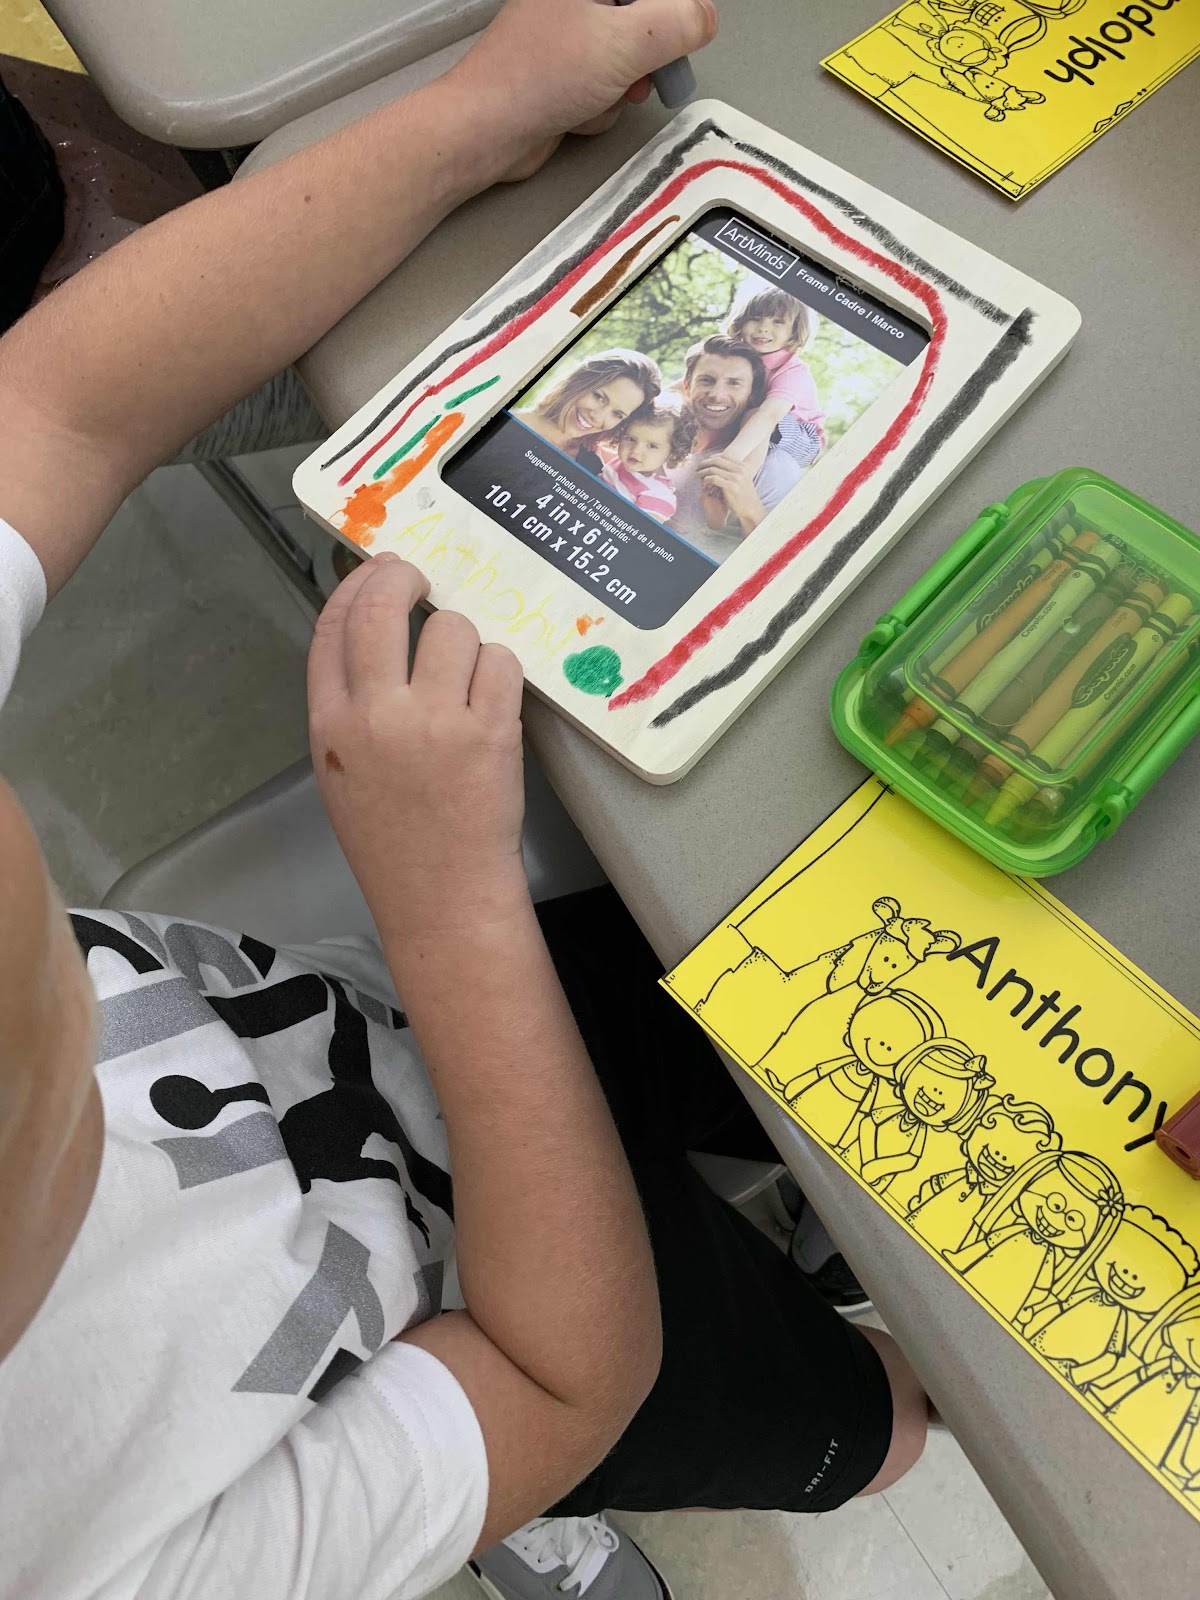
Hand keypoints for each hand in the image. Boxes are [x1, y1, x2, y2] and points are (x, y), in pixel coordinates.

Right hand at [308, 556, 528, 940]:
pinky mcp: (489, 732)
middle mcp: (376, 715)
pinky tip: (493, 698)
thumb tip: (380, 634)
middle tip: (421, 580)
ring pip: (452, 629)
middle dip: (401, 577)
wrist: (441, 897)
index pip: (332, 627)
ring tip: (467, 678)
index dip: (355, 585)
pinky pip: (500, 661)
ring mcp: (435, 721)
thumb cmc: (394, 840)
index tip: (377, 570)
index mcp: (330, 725)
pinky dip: (500, 670)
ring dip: (464, 641)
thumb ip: (351, 706)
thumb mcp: (343, 772)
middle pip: (381, 608)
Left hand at [446, 0, 718, 183]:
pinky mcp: (562, 75)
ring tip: (603, 96)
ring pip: (628, 58)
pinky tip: (581, 112)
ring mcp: (568, 37)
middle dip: (648, 56)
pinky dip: (602, 105)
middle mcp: (575, 0)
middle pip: (644, 19)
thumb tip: (706, 18)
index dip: (672, 11)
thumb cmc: (537, 78)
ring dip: (625, 86)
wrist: (485, 131)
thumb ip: (679, 24)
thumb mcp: (627, 43)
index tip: (683, 33)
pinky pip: (605, 85)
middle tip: (644, 73)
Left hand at [698, 451, 764, 534]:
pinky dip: (706, 480)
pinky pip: (713, 479)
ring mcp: (736, 478)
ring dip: (702, 472)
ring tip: (697, 475)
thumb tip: (719, 464)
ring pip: (713, 469)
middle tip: (697, 468)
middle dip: (705, 463)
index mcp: (743, 466)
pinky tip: (703, 484)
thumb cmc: (744, 496)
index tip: (705, 462)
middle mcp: (740, 470)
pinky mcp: (731, 486)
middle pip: (717, 460)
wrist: (751, 509)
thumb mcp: (742, 479)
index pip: (724, 456)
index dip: (712, 457)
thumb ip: (733, 471)